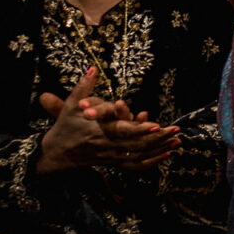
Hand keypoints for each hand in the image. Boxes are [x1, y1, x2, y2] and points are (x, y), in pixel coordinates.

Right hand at [36, 69, 180, 174]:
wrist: (56, 154)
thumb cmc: (65, 126)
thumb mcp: (71, 105)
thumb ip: (83, 87)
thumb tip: (92, 69)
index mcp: (98, 131)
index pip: (122, 131)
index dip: (140, 129)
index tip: (157, 124)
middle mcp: (107, 145)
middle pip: (136, 144)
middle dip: (157, 138)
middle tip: (176, 130)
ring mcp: (111, 156)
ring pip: (138, 154)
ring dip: (159, 148)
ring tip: (178, 140)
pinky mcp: (114, 162)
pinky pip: (135, 164)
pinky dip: (152, 161)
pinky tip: (167, 154)